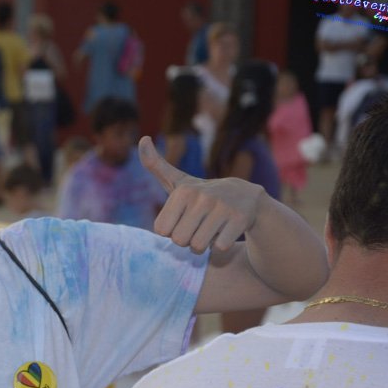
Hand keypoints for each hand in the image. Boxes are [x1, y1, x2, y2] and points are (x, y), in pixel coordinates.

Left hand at [139, 136, 265, 253]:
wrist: (245, 197)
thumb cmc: (201, 194)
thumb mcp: (178, 181)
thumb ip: (155, 165)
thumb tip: (142, 139)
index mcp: (183, 191)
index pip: (161, 230)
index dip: (171, 230)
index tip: (182, 218)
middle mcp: (202, 197)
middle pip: (179, 240)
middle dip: (186, 240)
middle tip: (197, 226)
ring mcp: (223, 208)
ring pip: (198, 247)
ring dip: (202, 245)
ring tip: (210, 228)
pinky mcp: (240, 219)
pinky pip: (219, 247)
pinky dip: (220, 245)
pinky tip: (226, 230)